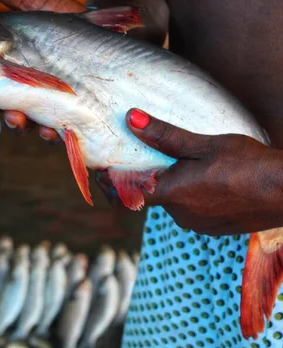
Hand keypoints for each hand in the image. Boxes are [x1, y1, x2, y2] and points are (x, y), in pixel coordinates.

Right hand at [0, 0, 83, 140]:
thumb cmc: (68, 24)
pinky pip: (56, 130)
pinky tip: (49, 129)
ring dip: (12, 123)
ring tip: (11, 117)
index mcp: (4, 66)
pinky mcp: (69, 115)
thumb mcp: (36, 6)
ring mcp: (42, 105)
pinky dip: (50, 132)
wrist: (112, 35)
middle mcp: (19, 89)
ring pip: (19, 122)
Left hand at [98, 109, 280, 235]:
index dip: (109, 185)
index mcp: (172, 195)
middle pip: (150, 195)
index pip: (125, 197)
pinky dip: (189, 193)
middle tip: (150, 150)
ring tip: (185, 160)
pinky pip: (191, 209)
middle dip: (146, 176)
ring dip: (171, 183)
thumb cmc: (246, 164)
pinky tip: (207, 176)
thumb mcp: (202, 144)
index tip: (101, 170)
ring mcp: (199, 225)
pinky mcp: (214, 228)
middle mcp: (181, 216)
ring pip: (173, 201)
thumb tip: (130, 119)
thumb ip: (164, 136)